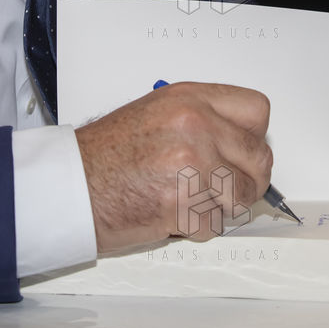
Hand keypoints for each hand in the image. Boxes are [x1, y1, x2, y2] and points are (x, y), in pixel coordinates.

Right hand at [75, 82, 272, 254]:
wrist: (71, 186)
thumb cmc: (103, 155)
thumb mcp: (155, 112)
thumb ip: (200, 120)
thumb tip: (238, 143)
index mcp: (189, 99)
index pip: (257, 111)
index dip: (253, 138)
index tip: (243, 152)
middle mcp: (195, 124)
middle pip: (258, 158)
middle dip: (245, 180)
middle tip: (222, 188)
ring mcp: (192, 162)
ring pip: (241, 196)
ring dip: (220, 208)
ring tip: (187, 200)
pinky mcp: (185, 202)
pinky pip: (215, 224)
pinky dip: (196, 229)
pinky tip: (170, 214)